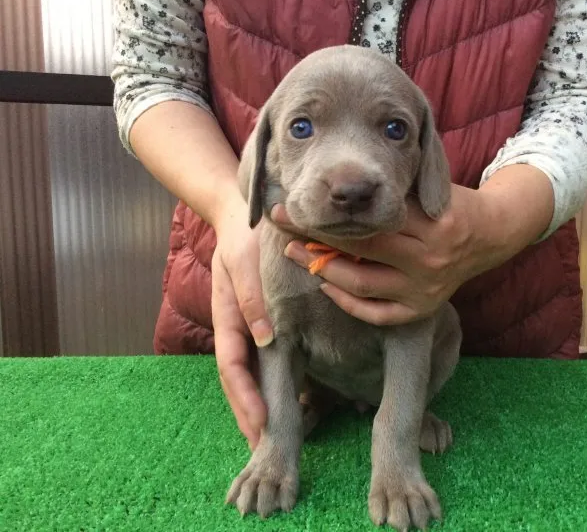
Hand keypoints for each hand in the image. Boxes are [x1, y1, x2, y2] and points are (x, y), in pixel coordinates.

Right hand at [211, 200, 273, 448]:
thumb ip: (251, 299)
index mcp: (227, 318)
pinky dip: (264, 384)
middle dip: (246, 413)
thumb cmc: (243, 240)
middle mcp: (233, 329)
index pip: (233, 367)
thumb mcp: (244, 263)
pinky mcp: (255, 324)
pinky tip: (280, 399)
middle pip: (236, 380)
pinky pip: (257, 360)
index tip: (261, 422)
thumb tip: (264, 338)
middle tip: (262, 447)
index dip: (246, 396)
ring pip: (245, 374)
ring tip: (267, 435)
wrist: (239, 219)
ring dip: (253, 405)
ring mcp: (242, 328)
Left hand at [270, 185, 491, 324]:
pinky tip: (326, 285)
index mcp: (432, 224)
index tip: (297, 202)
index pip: (371, 219)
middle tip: (284, 225)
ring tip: (297, 254)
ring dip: (322, 269)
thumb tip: (337, 188)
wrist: (489, 235)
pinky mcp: (422, 310)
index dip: (330, 213)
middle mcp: (429, 259)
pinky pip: (376, 314)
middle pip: (361, 249)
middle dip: (316, 236)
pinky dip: (347, 302)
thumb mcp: (427, 188)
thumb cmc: (450, 204)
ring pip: (361, 284)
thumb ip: (392, 190)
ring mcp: (424, 289)